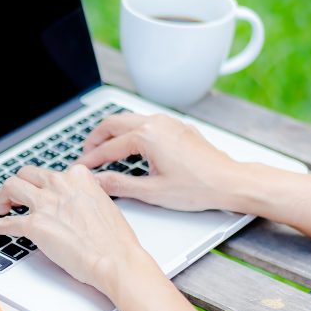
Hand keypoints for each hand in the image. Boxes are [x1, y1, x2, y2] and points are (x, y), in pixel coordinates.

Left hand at [0, 164, 156, 298]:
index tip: (40, 192)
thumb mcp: (104, 202)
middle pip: (26, 174)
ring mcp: (45, 203)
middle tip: (16, 198)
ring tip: (2, 207)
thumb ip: (86, 195)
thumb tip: (76, 200)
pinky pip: (7, 222)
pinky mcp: (34, 225)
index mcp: (78, 177)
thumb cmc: (114, 239)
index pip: (50, 173)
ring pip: (11, 186)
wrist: (115, 259)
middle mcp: (59, 185)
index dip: (42, 185)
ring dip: (3, 196)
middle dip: (18, 185)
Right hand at [76, 112, 241, 211]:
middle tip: (86, 154)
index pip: (108, 148)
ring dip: (112, 132)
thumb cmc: (198, 187)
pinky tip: (129, 146)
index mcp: (147, 137)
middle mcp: (156, 123)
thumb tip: (97, 182)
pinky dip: (130, 131)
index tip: (80, 169)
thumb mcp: (152, 191)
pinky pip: (145, 121)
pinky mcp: (177, 127)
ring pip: (129, 119)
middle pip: (113, 123)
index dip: (90, 160)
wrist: (229, 182)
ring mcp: (168, 122)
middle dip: (95, 138)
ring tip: (103, 149)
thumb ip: (119, 185)